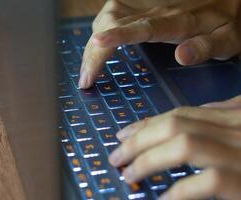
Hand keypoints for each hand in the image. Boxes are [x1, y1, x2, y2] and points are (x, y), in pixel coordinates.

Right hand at [79, 0, 240, 88]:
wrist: (225, 1)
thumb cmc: (225, 23)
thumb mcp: (226, 39)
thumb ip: (206, 47)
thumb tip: (182, 56)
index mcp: (176, 21)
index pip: (142, 26)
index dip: (117, 35)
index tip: (97, 44)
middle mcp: (156, 11)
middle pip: (114, 22)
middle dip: (94, 51)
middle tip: (85, 79)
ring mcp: (146, 7)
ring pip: (108, 16)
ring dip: (93, 42)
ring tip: (87, 68)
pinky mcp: (141, 7)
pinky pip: (112, 13)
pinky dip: (99, 30)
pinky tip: (97, 44)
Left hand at [109, 95, 240, 199]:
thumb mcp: (240, 131)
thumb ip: (219, 119)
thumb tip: (183, 116)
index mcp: (232, 116)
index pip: (180, 115)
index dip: (146, 124)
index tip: (122, 135)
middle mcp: (236, 127)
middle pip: (175, 125)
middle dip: (139, 140)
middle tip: (116, 156)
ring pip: (184, 144)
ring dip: (148, 160)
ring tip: (128, 174)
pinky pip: (206, 180)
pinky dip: (178, 190)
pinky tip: (162, 199)